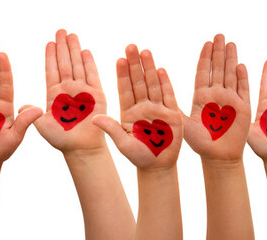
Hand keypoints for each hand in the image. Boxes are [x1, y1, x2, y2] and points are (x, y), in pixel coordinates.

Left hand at [34, 29, 107, 151]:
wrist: (81, 148)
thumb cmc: (61, 139)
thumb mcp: (42, 126)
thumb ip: (31, 115)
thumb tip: (19, 105)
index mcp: (54, 94)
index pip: (51, 71)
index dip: (50, 57)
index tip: (49, 42)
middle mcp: (68, 89)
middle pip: (64, 63)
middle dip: (62, 47)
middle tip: (60, 30)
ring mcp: (82, 91)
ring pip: (77, 65)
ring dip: (74, 50)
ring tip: (71, 34)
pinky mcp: (96, 95)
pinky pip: (92, 75)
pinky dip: (89, 63)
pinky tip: (85, 51)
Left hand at [93, 44, 183, 168]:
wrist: (158, 166)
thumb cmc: (138, 156)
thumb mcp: (122, 143)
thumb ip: (111, 129)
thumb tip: (94, 118)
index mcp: (128, 112)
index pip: (125, 89)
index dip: (122, 74)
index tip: (119, 59)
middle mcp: (142, 107)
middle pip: (138, 82)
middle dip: (135, 64)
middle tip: (130, 46)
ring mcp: (157, 109)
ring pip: (152, 84)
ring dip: (149, 68)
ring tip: (145, 51)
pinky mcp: (171, 114)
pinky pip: (168, 95)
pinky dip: (165, 83)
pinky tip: (161, 69)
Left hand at [183, 34, 249, 160]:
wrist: (218, 157)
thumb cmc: (200, 143)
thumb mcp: (182, 125)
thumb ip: (172, 110)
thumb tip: (160, 100)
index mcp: (201, 98)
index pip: (203, 73)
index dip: (205, 58)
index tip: (206, 42)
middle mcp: (216, 96)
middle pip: (218, 69)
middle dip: (218, 52)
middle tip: (219, 35)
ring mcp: (230, 101)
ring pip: (231, 75)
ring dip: (230, 59)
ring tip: (230, 43)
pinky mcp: (243, 109)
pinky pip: (244, 90)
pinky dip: (243, 78)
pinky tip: (240, 64)